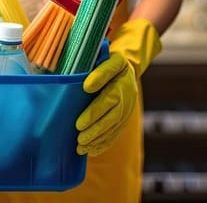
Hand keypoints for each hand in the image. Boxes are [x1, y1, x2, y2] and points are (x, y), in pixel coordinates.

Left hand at [75, 19, 161, 156]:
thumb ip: (88, 62)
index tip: (86, 87)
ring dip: (98, 135)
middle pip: (113, 104)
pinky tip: (90, 150)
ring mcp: (128, 104)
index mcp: (119, 65)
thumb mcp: (99, 56)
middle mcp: (126, 85)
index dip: (99, 78)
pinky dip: (103, 142)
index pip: (110, 70)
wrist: (126, 72)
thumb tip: (78, 79)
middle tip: (79, 130)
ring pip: (115, 122)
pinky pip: (116, 132)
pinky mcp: (125, 118)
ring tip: (81, 143)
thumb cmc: (104, 64)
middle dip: (96, 119)